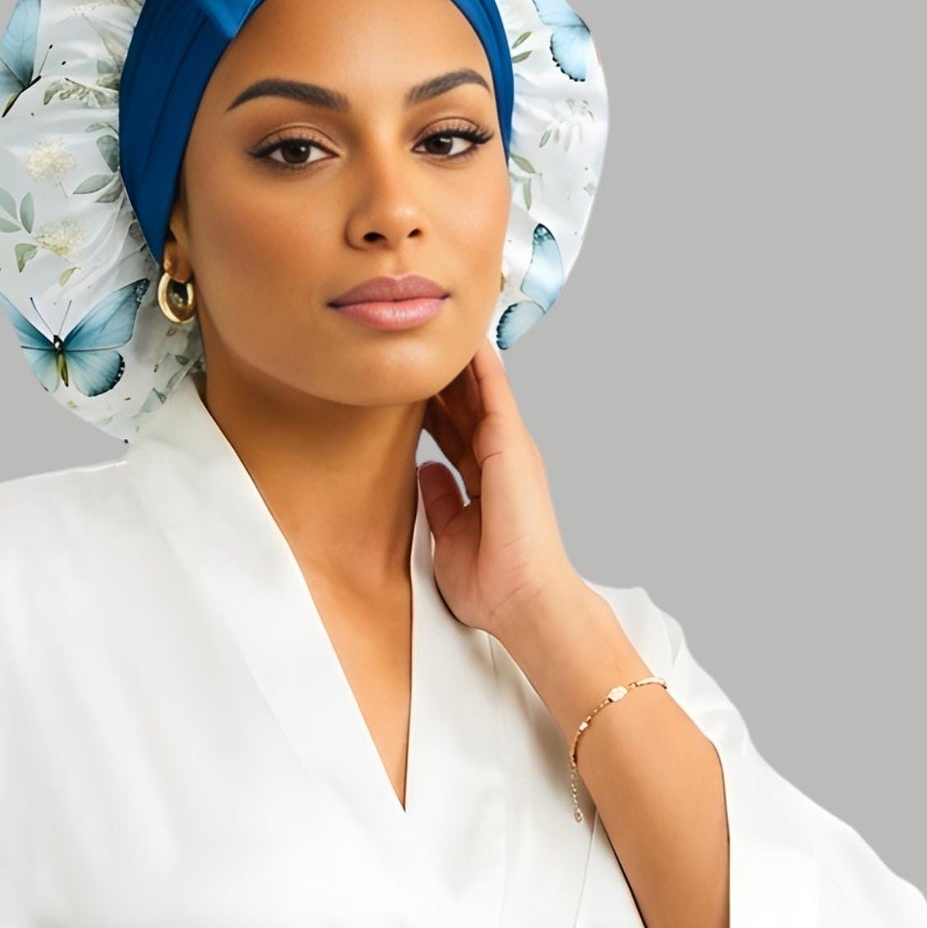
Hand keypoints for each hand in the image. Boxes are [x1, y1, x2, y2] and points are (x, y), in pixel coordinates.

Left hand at [418, 336, 593, 648]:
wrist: (524, 601)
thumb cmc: (492, 582)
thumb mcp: (448, 535)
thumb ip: (439, 501)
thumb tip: (425, 471)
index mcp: (484, 480)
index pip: (452, 433)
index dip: (429, 407)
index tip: (403, 385)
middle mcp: (498, 459)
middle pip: (462, 406)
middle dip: (438, 377)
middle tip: (411, 345)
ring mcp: (508, 448)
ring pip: (476, 391)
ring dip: (455, 361)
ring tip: (432, 326)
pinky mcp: (512, 444)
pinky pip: (494, 392)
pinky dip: (479, 363)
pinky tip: (463, 337)